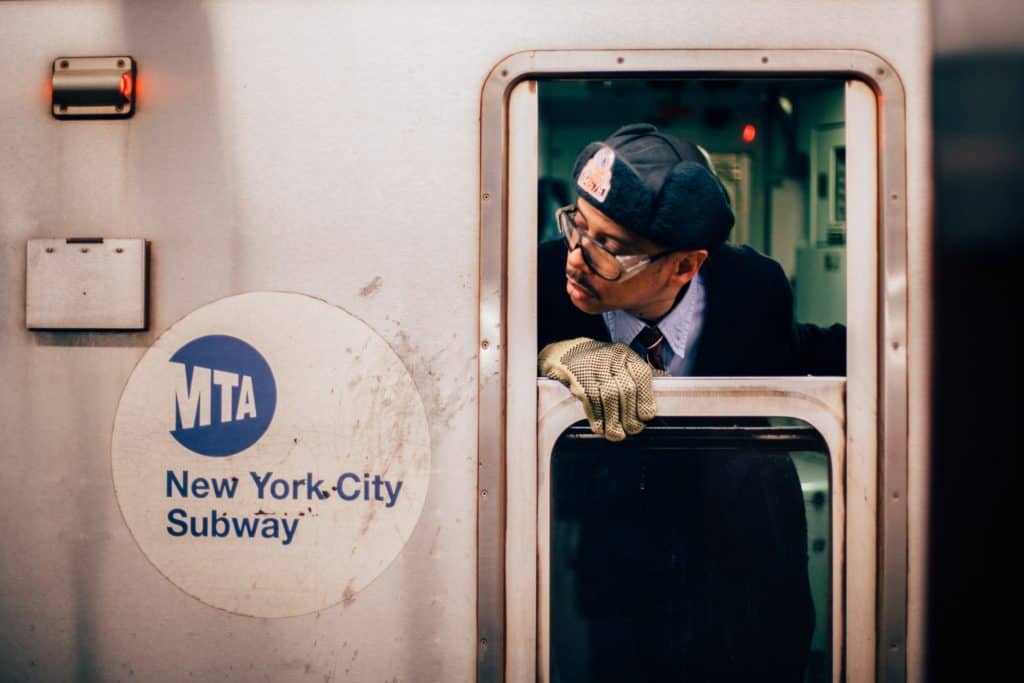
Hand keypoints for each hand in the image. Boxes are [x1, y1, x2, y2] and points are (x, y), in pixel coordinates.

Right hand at [538, 337, 661, 440]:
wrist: (566, 351)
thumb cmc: (598, 360)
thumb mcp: (620, 359)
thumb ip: (639, 373)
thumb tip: (666, 381)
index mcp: (625, 354)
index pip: (641, 375)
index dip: (645, 398)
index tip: (646, 416)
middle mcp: (610, 358)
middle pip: (625, 390)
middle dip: (630, 415)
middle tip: (633, 430)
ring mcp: (593, 368)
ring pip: (608, 398)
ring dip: (614, 421)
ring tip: (617, 434)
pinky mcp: (577, 378)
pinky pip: (590, 401)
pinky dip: (597, 418)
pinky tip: (600, 428)